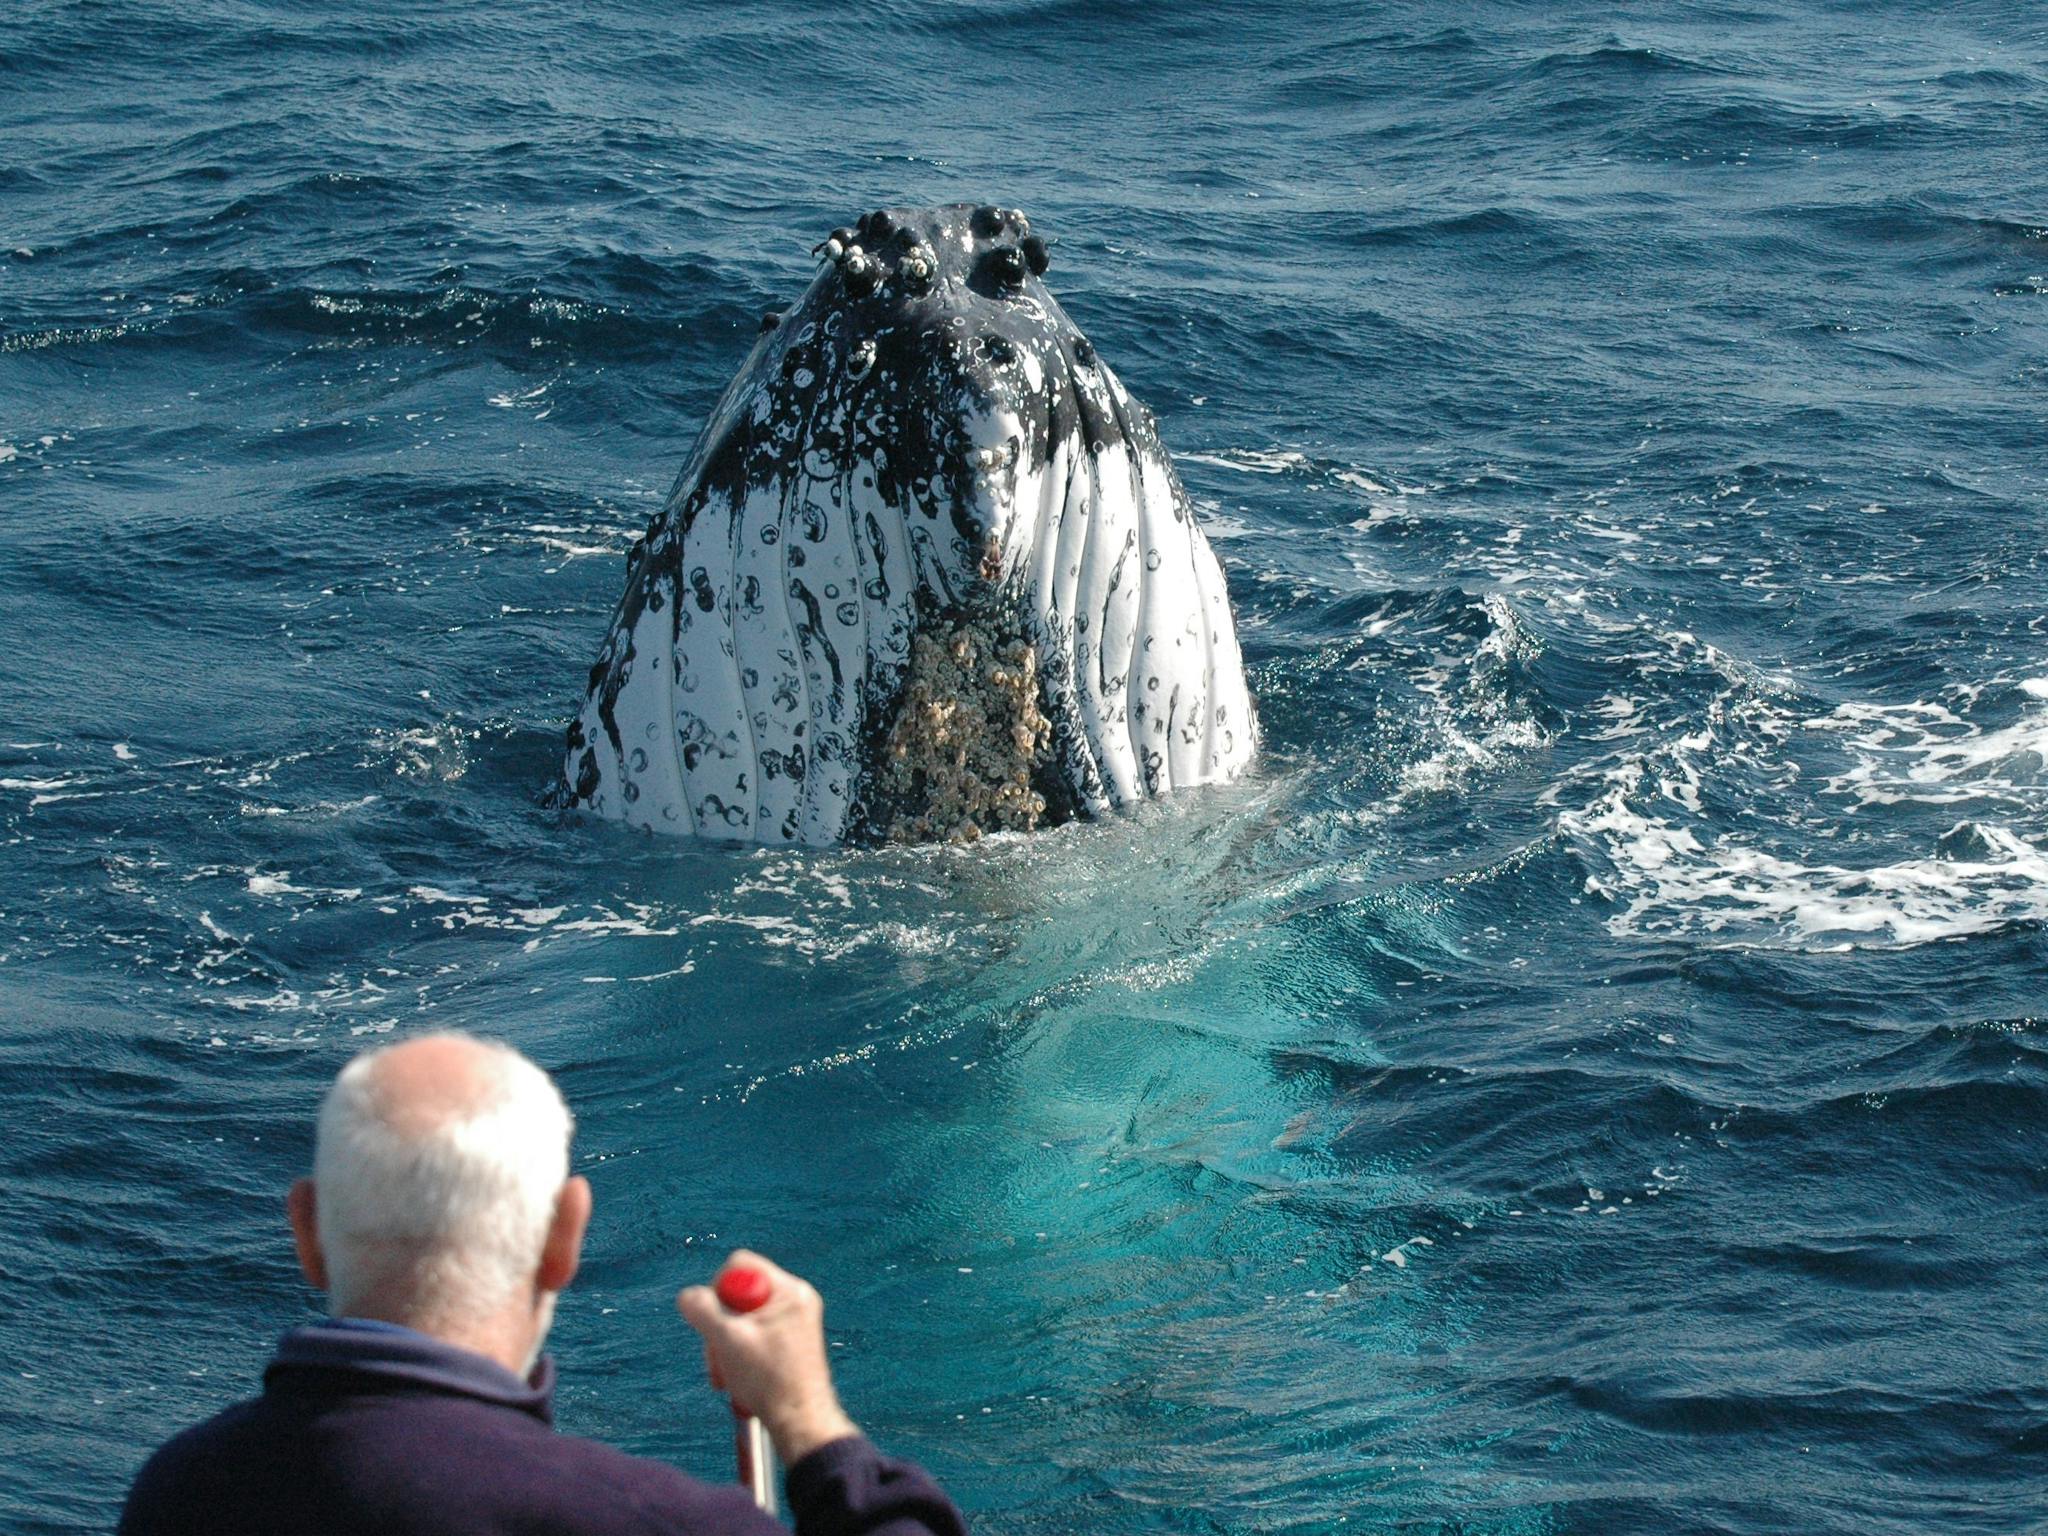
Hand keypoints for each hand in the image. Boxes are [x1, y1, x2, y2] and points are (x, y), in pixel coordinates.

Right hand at [677, 1250, 859, 1464]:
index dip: (717, 1291)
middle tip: (717, 1357)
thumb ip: (703, 1310)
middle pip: (739, 1294)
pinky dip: (740, 1356)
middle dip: (720, 1327)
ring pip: (743, 1319)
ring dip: (727, 1346)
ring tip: (728, 1377)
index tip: (715, 1323)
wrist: (801, 1423)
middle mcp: (796, 1300)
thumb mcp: (727, 1341)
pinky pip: (755, 1336)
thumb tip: (688, 1296)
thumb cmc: (769, 1382)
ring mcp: (795, 1321)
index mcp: (789, 1291)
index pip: (738, 1265)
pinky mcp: (791, 1342)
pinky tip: (739, 1381)